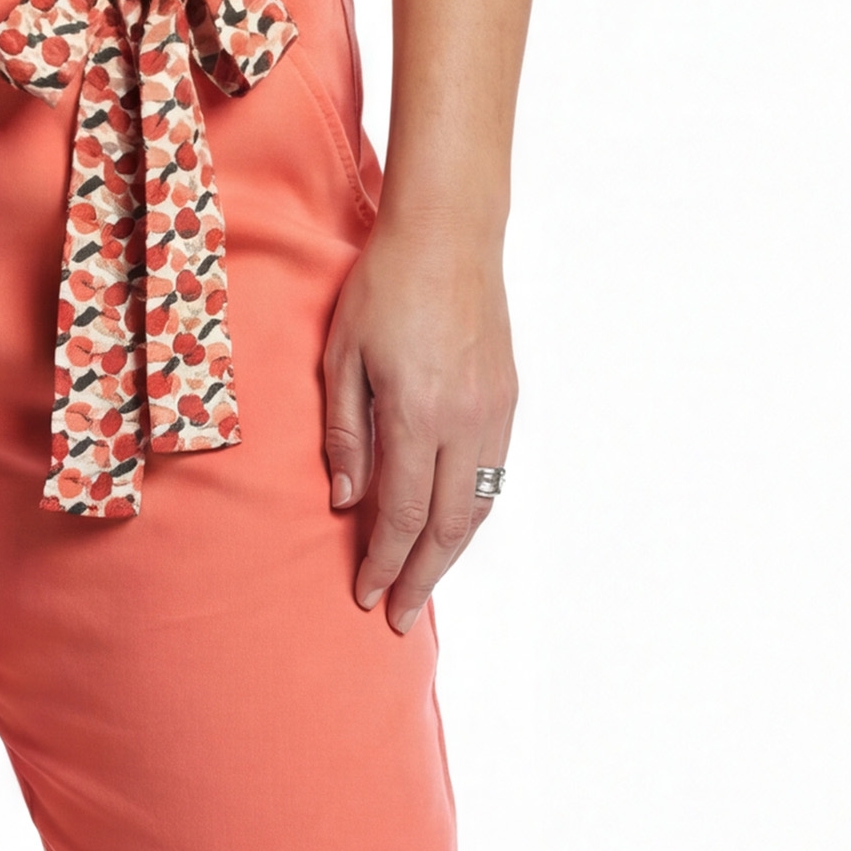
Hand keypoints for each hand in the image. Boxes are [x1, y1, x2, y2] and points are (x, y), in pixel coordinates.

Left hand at [320, 210, 516, 630]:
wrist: (450, 234)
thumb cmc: (383, 287)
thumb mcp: (342, 357)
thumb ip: (345, 434)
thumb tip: (344, 500)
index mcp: (418, 414)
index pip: (401, 514)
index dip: (383, 563)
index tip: (365, 596)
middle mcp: (465, 422)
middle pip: (447, 527)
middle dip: (421, 578)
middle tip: (399, 616)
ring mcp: (494, 413)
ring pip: (478, 507)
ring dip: (451, 554)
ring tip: (424, 583)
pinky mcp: (509, 400)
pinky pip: (493, 476)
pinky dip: (471, 514)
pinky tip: (451, 528)